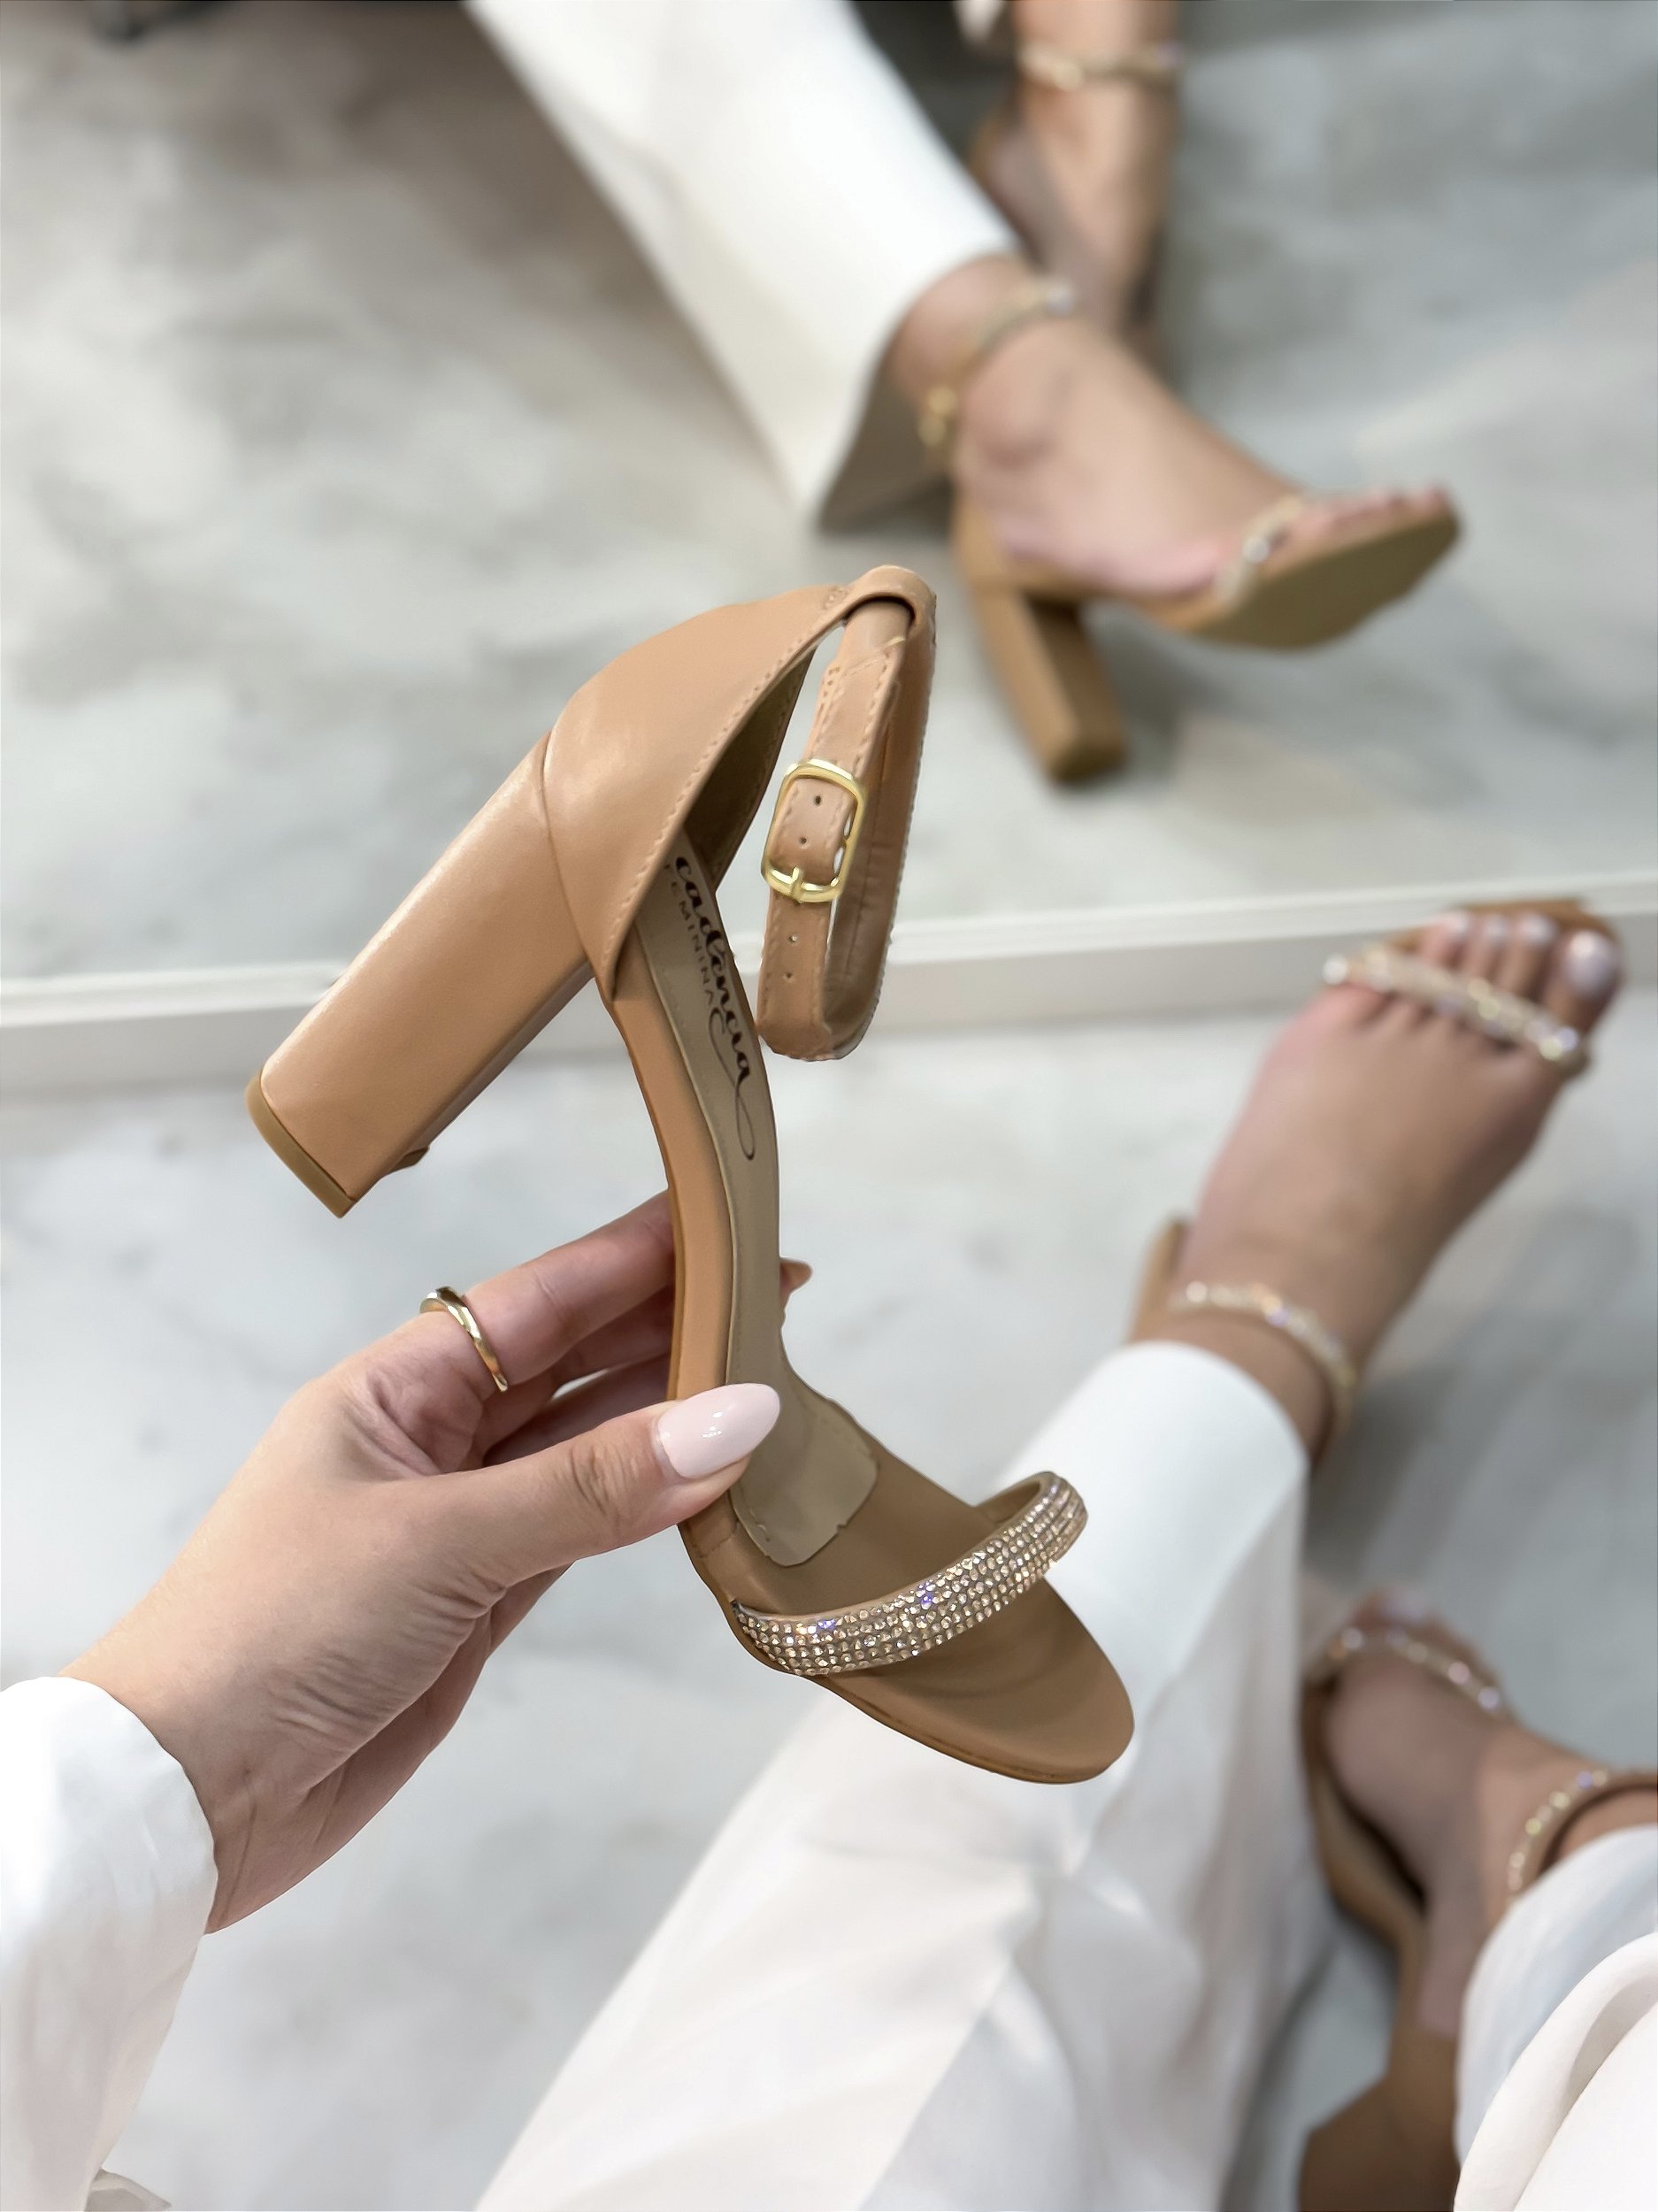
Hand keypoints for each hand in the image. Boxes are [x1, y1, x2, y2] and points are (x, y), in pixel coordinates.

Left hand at [64, 1196, 787, 1927]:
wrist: (188, 1798)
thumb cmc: (280, 1628)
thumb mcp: (442, 1540)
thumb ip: (596, 1483)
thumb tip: (741, 1414)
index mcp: (394, 1389)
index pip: (540, 1299)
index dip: (636, 1256)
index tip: (730, 1217)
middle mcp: (430, 1441)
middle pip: (573, 1365)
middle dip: (670, 1326)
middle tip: (780, 1295)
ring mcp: (459, 1525)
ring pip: (587, 1448)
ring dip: (671, 1417)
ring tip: (772, 1375)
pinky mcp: (479, 1603)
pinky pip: (584, 1530)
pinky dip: (648, 1506)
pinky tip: (713, 1478)